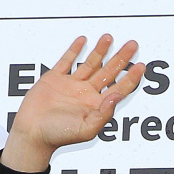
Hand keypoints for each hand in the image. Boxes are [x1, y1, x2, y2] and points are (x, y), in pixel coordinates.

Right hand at [3, 34, 144, 171]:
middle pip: (109, 71)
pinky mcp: (55, 78)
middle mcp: (86, 93)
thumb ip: (103, 114)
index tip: (141, 66)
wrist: (32, 133)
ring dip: (100, 50)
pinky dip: (75, 50)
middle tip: (132, 45)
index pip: (119, 88)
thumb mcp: (86, 129)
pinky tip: (83, 40)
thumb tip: (116, 97)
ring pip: (90, 63)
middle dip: (121, 58)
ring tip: (109, 38)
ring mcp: (71, 85)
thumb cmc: (57, 136)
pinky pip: (67, 60)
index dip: (131, 77)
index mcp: (96, 105)